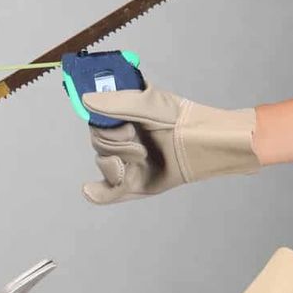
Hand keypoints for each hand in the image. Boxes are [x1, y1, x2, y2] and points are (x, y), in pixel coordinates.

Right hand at [80, 85, 258, 203]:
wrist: (206, 145)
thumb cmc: (183, 119)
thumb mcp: (148, 103)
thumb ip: (115, 102)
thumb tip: (86, 100)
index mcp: (120, 115)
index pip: (94, 117)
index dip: (99, 120)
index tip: (116, 123)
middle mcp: (121, 138)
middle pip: (98, 141)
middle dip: (115, 140)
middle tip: (134, 136)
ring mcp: (126, 162)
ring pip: (102, 162)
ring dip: (119, 159)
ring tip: (142, 156)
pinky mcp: (132, 184)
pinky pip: (106, 191)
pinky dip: (97, 192)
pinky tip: (90, 190)